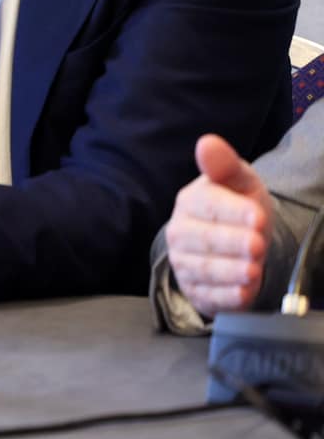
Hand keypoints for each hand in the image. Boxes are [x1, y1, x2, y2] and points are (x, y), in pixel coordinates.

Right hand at [165, 134, 272, 317]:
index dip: (233, 212)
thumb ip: (225, 165)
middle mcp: (180, 233)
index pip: (207, 206)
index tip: (258, 216)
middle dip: (232, 243)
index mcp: (190, 202)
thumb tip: (206, 142)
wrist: (240, 242)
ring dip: (231, 271)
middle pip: (203, 240)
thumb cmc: (240, 207)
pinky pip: (208, 296)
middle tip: (258, 245)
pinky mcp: (195, 290)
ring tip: (254, 269)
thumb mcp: (241, 182)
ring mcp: (184, 263)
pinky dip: (227, 295)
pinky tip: (243, 290)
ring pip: (205, 269)